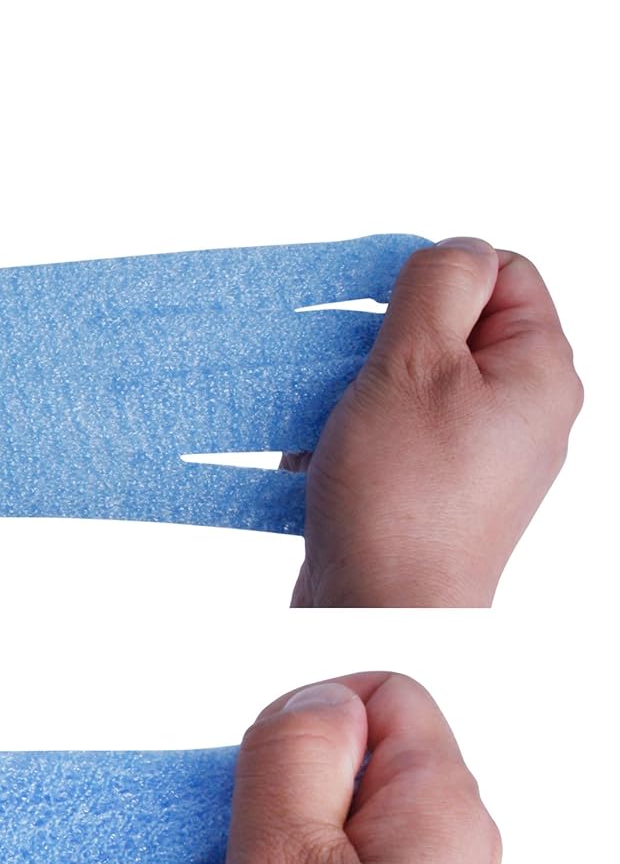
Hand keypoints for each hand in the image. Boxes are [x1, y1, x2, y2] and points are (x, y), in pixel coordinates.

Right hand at [290, 239, 582, 606]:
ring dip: (358, 396)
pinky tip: (321, 464)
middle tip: (347, 377)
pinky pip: (397, 440)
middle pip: (453, 332)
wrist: (377, 613)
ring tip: (328, 428)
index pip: (501, 272)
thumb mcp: (414, 362)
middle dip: (384, 345)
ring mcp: (483, 460)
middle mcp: (524, 414)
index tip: (379, 317)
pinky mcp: (439, 497)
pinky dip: (354, 441)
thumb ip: (438, 286)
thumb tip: (456, 251)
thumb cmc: (398, 500)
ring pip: (415, 388)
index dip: (433, 281)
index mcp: (541, 370)